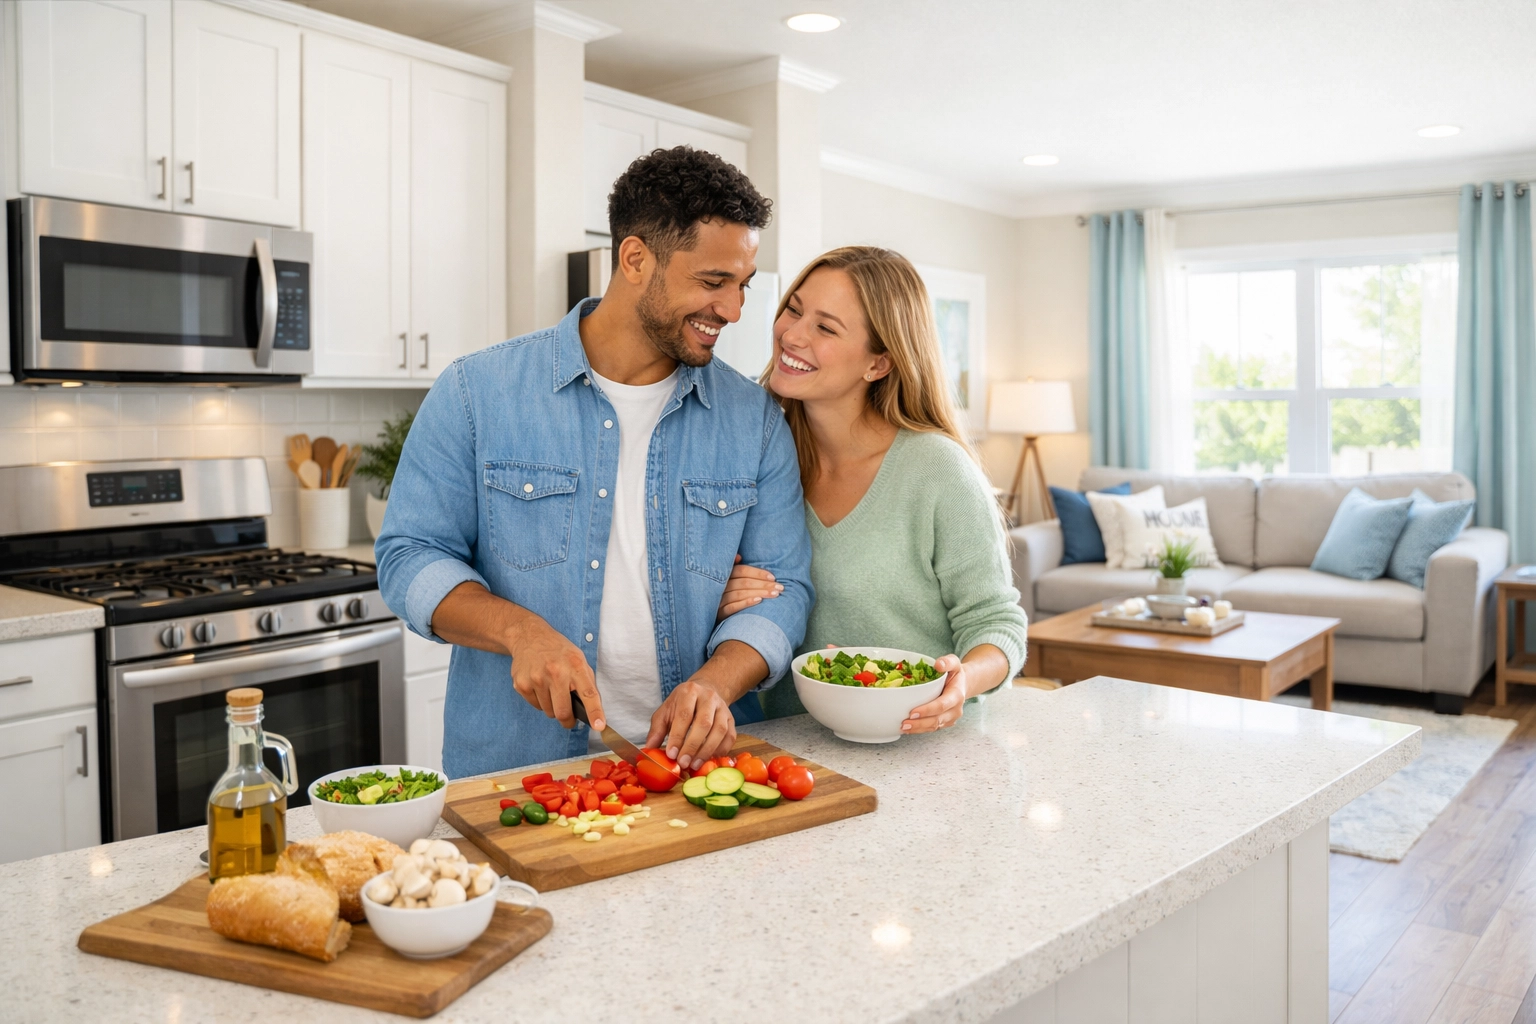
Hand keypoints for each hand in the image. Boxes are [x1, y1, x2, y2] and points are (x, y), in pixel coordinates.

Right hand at [506, 616, 605, 730]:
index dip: (594, 712)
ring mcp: (536, 678)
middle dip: (567, 720)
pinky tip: (539, 685)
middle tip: (569, 717)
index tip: (599, 726)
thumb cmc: (558, 651)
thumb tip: (592, 710)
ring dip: (552, 707)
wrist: (529, 636)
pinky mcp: (521, 684)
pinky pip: (535, 706)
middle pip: (563, 712)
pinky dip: (540, 701)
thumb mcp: (578, 659)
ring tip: (551, 688)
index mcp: (575, 665)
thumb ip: (586, 682)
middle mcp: (555, 672)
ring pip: (548, 711)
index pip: (588, 693)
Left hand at [645, 680, 736, 769]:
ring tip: (694, 765)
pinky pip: (730, 737)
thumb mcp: (666, 711)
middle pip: (704, 723)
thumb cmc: (682, 704)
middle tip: (683, 763)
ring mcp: (723, 708)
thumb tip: (649, 749)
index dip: (678, 736)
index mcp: (689, 692)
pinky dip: (720, 751)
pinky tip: (709, 759)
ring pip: (719, 730)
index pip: (684, 715)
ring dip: (707, 751)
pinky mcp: (732, 719)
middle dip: (693, 746)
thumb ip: (657, 729)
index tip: (671, 754)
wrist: (705, 690)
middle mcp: (708, 697)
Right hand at [716, 554, 781, 621]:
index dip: (758, 573)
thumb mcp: (730, 580)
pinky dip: (746, 603)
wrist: (716, 615)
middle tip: (780, 587)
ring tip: (774, 594)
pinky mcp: (719, 613)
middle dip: (763, 584)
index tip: (773, 577)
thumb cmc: (728, 595)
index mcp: (724, 576)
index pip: (742, 570)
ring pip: (740, 594)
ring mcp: (719, 600)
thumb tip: (739, 557)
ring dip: (759, 593)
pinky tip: (759, 601)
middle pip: (744, 582)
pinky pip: (732, 607)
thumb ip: (735, 567)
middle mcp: (720, 586)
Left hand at [901, 655, 967, 733]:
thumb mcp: (954, 663)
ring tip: (904, 727)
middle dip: (920, 723)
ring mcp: (951, 718)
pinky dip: (921, 730)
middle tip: (904, 723)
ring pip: (934, 726)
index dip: (927, 710)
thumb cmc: (955, 674)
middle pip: (937, 720)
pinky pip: (933, 728)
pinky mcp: (945, 722)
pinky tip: (910, 729)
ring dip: (919, 728)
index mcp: (957, 695)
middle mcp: (955, 709)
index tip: (913, 712)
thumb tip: (938, 665)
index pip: (942, 705)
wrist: (962, 684)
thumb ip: (947, 662)